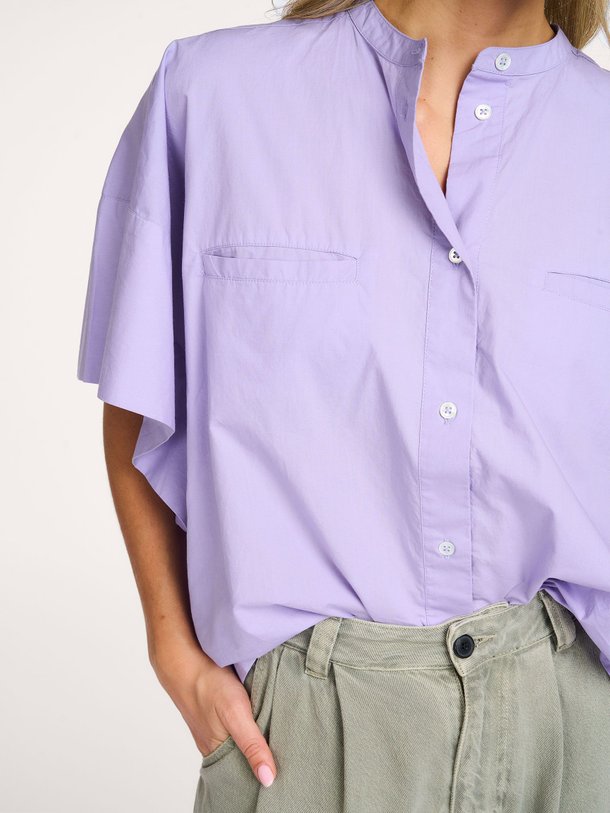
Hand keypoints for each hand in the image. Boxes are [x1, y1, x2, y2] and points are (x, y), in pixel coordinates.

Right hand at [150, 640, 276, 785]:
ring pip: (239, 740)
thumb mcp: (236, 714)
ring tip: (274, 732)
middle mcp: (213, 744)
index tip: (285, 767)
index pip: (245, 773)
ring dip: (254, 737)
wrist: (183, 658)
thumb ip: (252, 744)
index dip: (264, 771)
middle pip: (242, 757)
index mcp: (216, 752)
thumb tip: (268, 779)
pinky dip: (246, 722)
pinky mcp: (215, 712)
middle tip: (286, 747)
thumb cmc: (208, 684)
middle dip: (261, 754)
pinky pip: (234, 725)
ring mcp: (212, 727)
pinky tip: (256, 715)